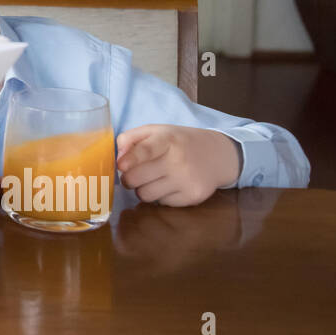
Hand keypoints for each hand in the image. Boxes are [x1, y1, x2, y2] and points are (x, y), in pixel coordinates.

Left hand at [115, 124, 241, 206]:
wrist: (217, 155)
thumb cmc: (178, 142)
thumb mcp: (156, 131)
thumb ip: (131, 139)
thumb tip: (118, 158)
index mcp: (168, 139)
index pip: (145, 151)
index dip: (130, 160)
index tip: (120, 166)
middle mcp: (179, 160)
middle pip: (137, 178)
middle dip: (128, 178)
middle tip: (133, 174)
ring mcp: (187, 180)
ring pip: (145, 195)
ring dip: (143, 189)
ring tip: (152, 178)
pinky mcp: (193, 197)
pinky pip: (161, 203)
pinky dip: (160, 196)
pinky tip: (170, 185)